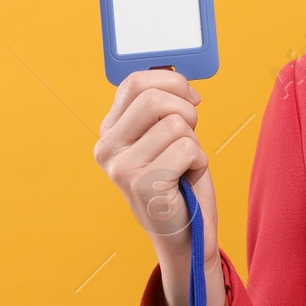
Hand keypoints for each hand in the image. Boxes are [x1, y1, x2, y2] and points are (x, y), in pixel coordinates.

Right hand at [96, 68, 225, 305]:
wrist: (186, 236)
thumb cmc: (179, 181)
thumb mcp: (163, 137)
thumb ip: (160, 106)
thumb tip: (172, 70)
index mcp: (109, 132)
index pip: (135, 82)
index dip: (172, 81)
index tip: (190, 97)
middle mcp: (107, 150)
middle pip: (155, 98)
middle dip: (186, 110)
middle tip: (191, 134)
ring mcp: (122, 170)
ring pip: (176, 124)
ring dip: (194, 142)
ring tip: (184, 164)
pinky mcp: (145, 187)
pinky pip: (187, 149)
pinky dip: (199, 161)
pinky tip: (187, 179)